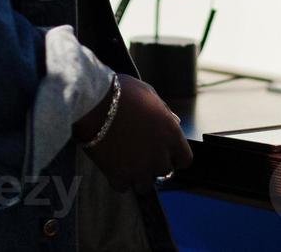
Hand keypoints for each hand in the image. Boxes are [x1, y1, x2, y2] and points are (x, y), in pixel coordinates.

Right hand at [76, 75, 192, 191]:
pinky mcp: (119, 176)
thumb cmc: (123, 93)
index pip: (185, 159)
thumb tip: (174, 122)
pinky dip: (118, 179)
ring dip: (138, 176)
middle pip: (165, 172)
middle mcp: (159, 155)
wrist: (95, 102)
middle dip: (155, 164)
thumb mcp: (150, 94)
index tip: (165, 153)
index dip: (175, 156)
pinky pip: (123, 187)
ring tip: (126, 163)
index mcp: (171, 135)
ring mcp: (140, 168)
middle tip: (141, 154)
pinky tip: (112, 167)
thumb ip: (165, 112)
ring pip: (145, 185)